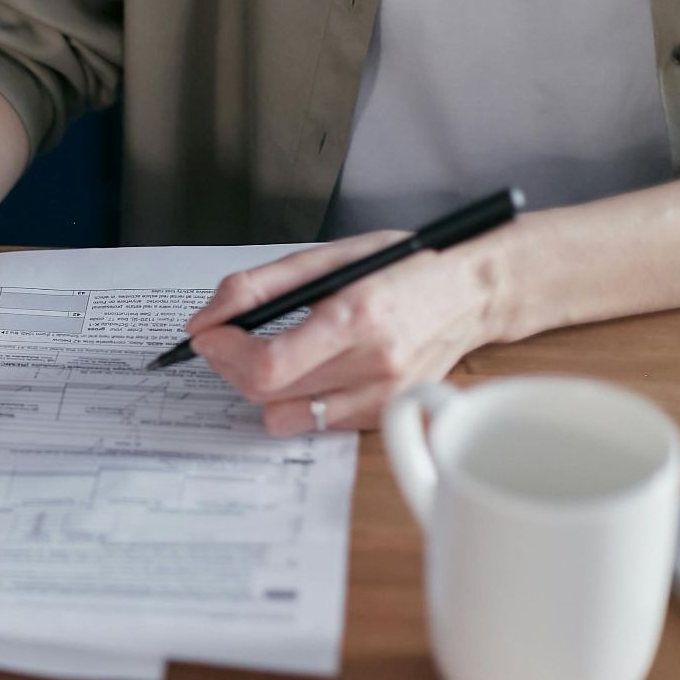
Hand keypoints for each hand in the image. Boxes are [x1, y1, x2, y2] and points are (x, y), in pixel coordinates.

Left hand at [187, 231, 508, 434]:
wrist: (473, 293)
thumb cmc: (404, 268)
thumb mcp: (329, 257)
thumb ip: (259, 286)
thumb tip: (206, 319)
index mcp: (358, 316)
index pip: (270, 364)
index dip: (225, 353)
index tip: (208, 335)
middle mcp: (374, 364)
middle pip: (268, 393)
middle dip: (230, 365)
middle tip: (228, 339)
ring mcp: (383, 397)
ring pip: (284, 416)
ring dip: (261, 387)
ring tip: (270, 354)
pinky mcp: (386, 415)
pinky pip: (315, 423)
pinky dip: (297, 399)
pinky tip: (310, 369)